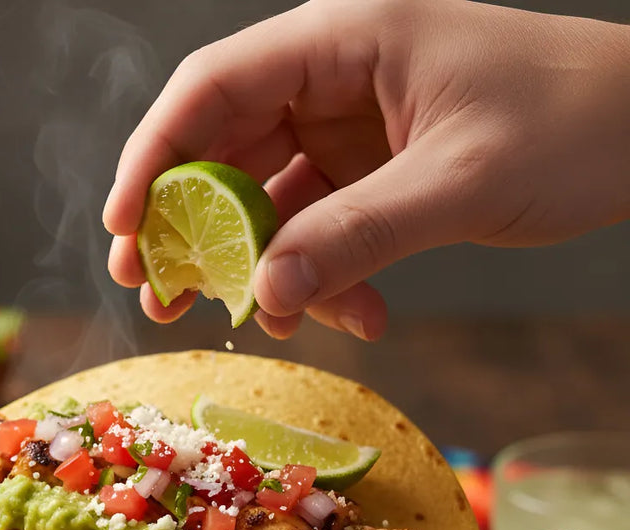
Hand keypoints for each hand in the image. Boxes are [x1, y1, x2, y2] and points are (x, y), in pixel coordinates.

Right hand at [104, 0, 629, 340]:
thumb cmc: (574, 122)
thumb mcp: (460, 181)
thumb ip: (357, 236)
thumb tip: (267, 297)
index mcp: (345, 39)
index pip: (213, 88)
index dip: (153, 158)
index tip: (122, 229)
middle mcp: (332, 78)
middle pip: (221, 149)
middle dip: (189, 230)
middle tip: (158, 296)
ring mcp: (349, 128)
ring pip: (267, 201)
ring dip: (256, 268)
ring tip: (259, 323)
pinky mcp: (370, 172)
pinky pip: (318, 230)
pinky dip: (323, 278)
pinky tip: (358, 316)